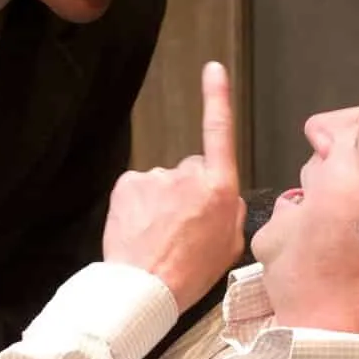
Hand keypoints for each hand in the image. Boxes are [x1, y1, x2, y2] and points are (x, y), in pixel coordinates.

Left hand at [102, 61, 245, 310]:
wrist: (144, 289)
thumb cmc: (190, 273)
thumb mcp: (231, 247)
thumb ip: (232, 212)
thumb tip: (225, 196)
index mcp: (219, 189)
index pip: (219, 133)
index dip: (217, 98)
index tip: (213, 70)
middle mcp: (188, 175)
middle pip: (190, 171)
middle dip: (187, 192)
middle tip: (182, 230)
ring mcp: (155, 177)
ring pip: (162, 184)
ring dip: (160, 204)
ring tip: (158, 237)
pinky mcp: (127, 184)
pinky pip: (137, 190)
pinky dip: (137, 207)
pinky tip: (140, 231)